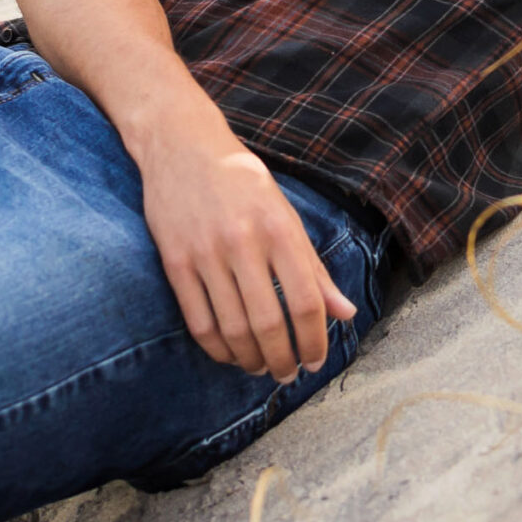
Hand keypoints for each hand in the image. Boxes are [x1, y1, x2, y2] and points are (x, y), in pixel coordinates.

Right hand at [137, 116, 359, 382]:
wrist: (183, 147)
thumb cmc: (242, 183)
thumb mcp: (286, 215)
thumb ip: (313, 267)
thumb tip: (346, 313)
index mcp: (279, 228)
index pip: (306, 300)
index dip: (316, 340)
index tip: (317, 360)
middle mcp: (244, 242)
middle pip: (269, 322)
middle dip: (283, 359)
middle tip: (288, 374)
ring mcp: (206, 253)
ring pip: (232, 329)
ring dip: (251, 360)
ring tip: (261, 368)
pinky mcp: (175, 261)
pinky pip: (198, 321)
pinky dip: (217, 349)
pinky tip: (230, 355)